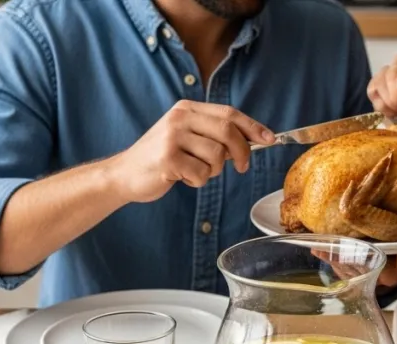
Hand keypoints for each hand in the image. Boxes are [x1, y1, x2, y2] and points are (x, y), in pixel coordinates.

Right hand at [103, 100, 274, 202]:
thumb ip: (214, 135)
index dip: (253, 126)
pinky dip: (198, 181)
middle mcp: (180, 118)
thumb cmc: (162, 158)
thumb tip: (253, 140)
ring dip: (214, 171)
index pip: (229, 113)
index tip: (271, 139)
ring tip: (196, 171)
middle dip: (242, 152)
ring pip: (217, 155)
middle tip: (242, 167)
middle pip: (228, 131)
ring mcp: (172, 137)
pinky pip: (201, 173)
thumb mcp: (187, 137)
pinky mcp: (167, 158)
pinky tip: (183, 178)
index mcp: (187, 109)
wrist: (125, 174)